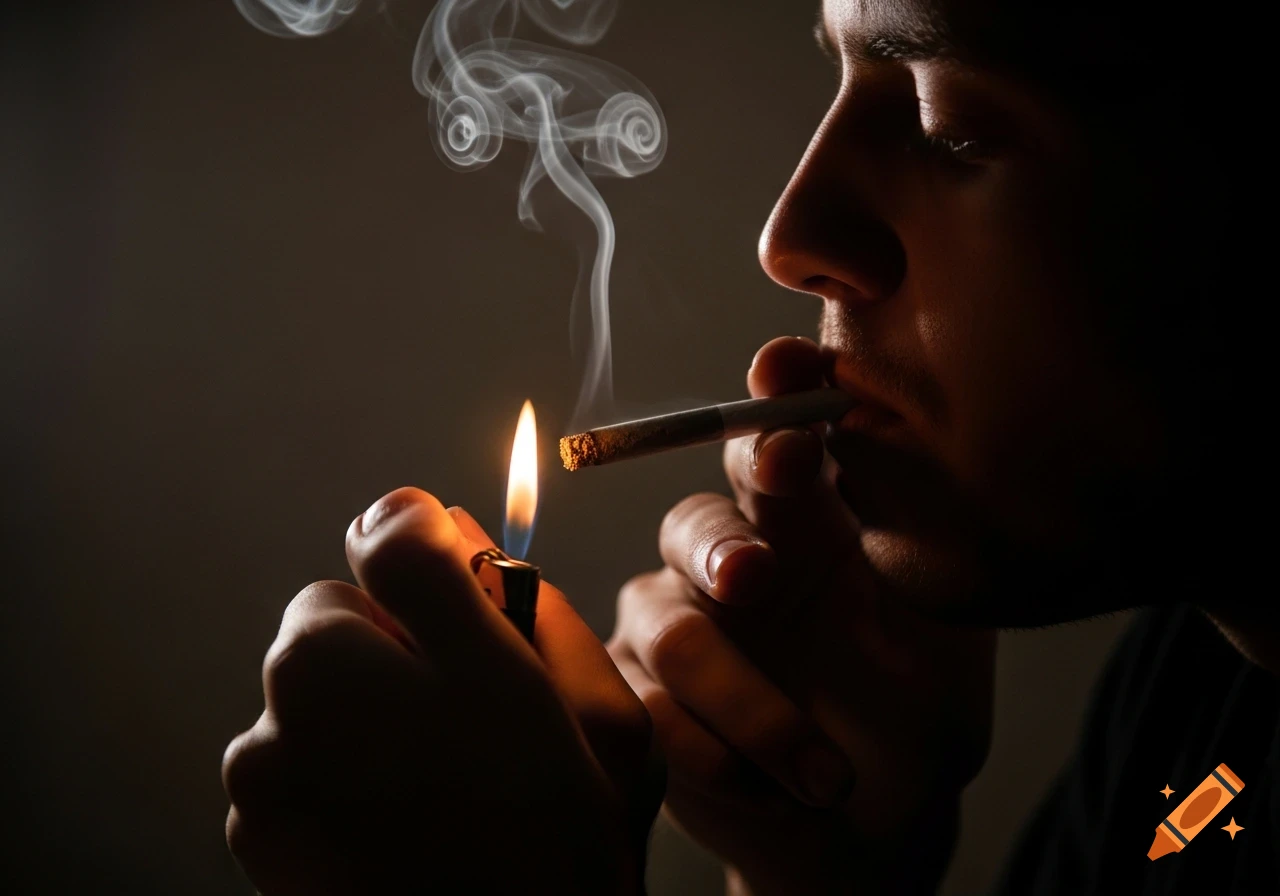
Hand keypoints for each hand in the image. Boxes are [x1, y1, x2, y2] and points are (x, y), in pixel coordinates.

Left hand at [223, 488, 660, 895]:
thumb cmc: (556, 837)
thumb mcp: (554, 682)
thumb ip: (469, 573)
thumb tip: (410, 509)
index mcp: (334, 653)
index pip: (383, 545)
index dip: (449, 589)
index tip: (482, 636)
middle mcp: (274, 708)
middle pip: (343, 625)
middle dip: (400, 653)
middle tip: (476, 726)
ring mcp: (258, 782)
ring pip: (326, 697)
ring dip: (375, 721)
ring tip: (449, 789)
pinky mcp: (257, 841)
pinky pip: (305, 766)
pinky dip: (347, 781)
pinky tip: (410, 828)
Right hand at [607, 337, 995, 894]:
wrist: (870, 827)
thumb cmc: (912, 715)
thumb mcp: (943, 640)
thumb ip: (921, 555)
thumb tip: (912, 462)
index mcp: (806, 522)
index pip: (777, 439)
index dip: (773, 399)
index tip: (781, 372)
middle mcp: (732, 557)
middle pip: (696, 520)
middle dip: (723, 546)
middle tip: (756, 576)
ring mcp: (675, 624)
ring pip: (671, 629)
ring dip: (748, 703)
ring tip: (823, 777)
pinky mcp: (640, 696)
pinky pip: (647, 708)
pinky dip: (715, 755)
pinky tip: (774, 792)